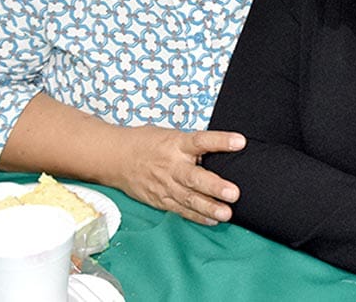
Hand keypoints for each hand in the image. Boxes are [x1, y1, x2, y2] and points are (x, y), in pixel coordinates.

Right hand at [114, 125, 245, 224]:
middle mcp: (171, 165)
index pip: (201, 140)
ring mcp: (165, 185)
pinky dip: (197, 216)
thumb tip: (222, 150)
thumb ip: (193, 145)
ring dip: (209, 207)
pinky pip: (180, 209)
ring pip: (188, 198)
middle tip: (234, 193)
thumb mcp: (171, 136)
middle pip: (195, 177)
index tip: (240, 142)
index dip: (221, 140)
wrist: (115, 158)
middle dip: (215, 187)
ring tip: (226, 214)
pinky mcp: (160, 199)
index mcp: (177, 144)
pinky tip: (212, 220)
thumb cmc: (147, 143)